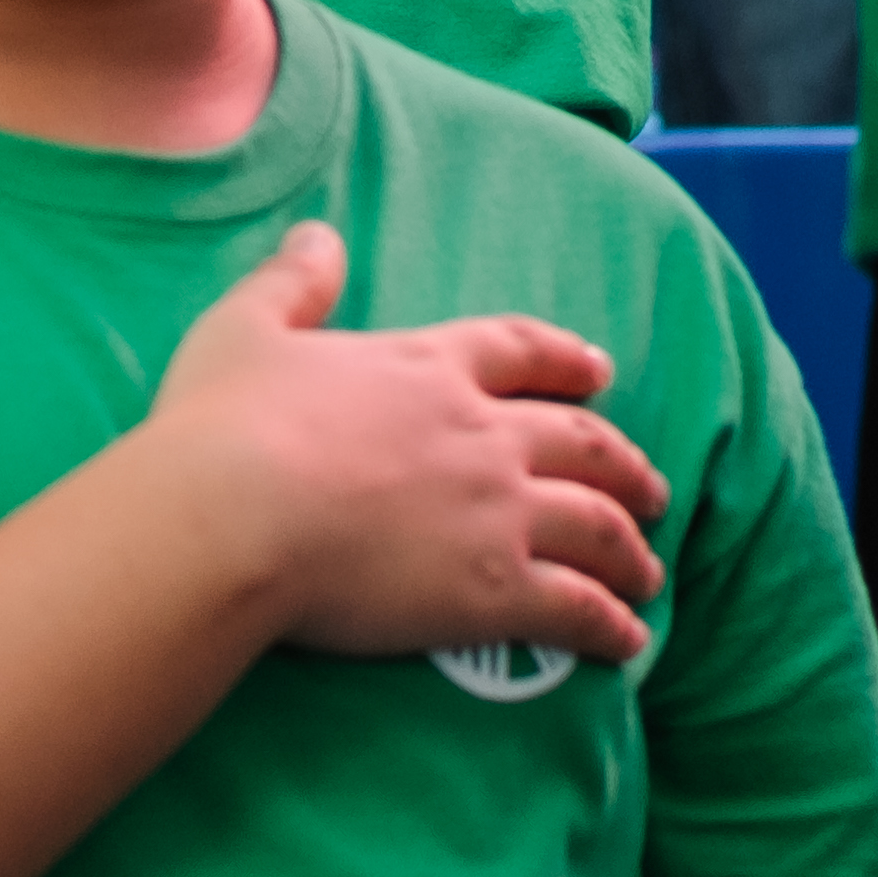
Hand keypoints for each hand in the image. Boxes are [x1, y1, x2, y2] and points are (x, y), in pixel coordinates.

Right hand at [145, 221, 671, 660]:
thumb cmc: (225, 425)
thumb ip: (292, 282)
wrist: (233, 515)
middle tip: (651, 489)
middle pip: (582, 441)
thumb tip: (319, 234)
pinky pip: (578, 607)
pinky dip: (611, 625)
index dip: (565, 358)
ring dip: (631, 550)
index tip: (600, 370)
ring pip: (598, 526)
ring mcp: (498, 512)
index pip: (518, 351)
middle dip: (624, 466)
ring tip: (648, 575)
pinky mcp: (496, 590)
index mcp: (426, 368)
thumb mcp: (246, 328)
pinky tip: (628, 642)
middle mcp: (481, 433)